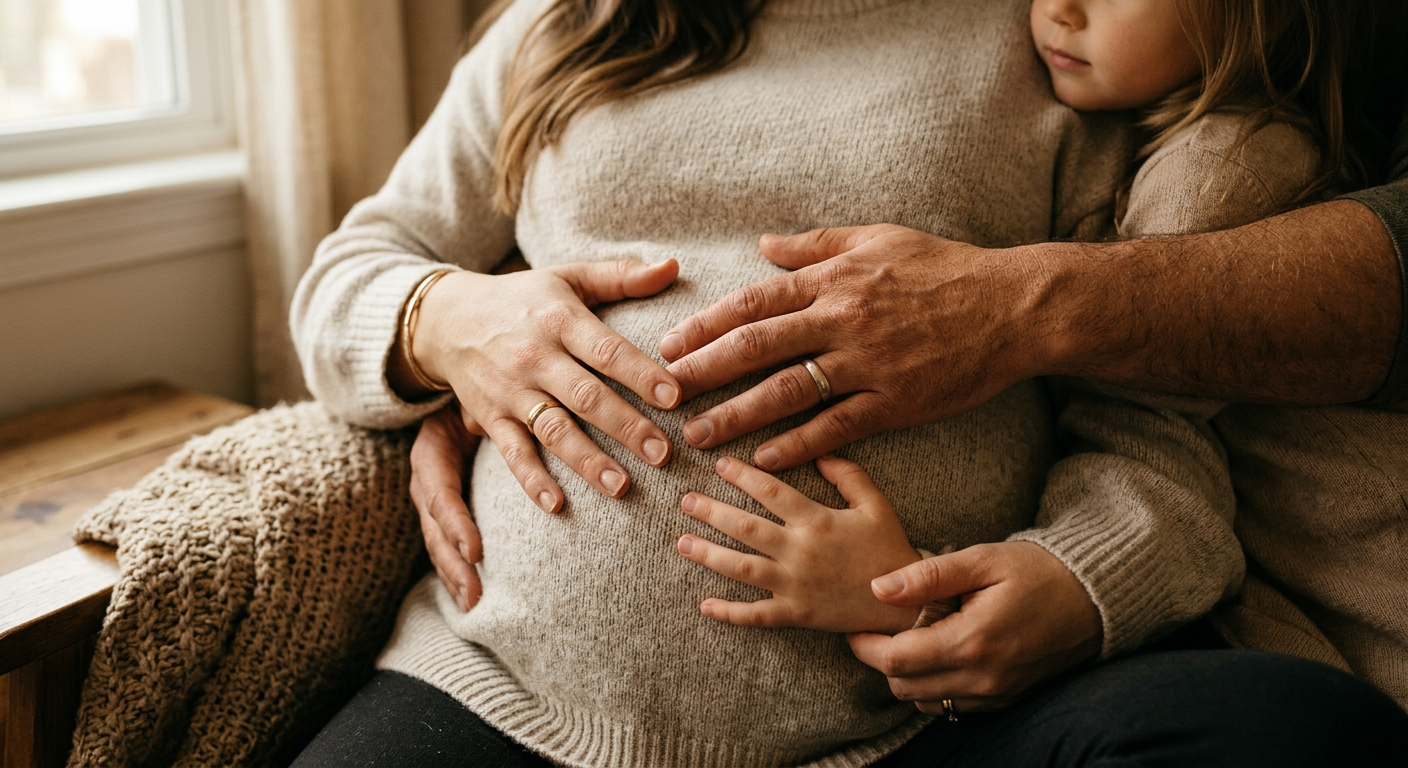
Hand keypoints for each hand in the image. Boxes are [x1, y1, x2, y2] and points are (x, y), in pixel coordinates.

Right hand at [410, 405, 482, 611]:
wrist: (453, 398)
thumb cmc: (471, 398)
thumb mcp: (471, 401)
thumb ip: (475, 414)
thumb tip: (478, 424)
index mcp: (430, 454)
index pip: (440, 495)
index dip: (456, 525)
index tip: (477, 553)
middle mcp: (426, 482)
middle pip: (435, 530)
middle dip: (453, 565)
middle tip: (475, 594)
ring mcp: (430, 501)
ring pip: (437, 544)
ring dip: (453, 576)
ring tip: (472, 605)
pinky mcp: (442, 513)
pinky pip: (444, 545)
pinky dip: (455, 572)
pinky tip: (469, 599)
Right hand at [413, 260, 683, 511]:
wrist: (446, 318)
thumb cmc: (523, 298)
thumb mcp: (568, 276)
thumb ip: (621, 276)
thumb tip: (674, 266)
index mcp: (560, 318)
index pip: (605, 349)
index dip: (640, 373)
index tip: (674, 397)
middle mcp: (535, 356)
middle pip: (585, 396)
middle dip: (625, 426)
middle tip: (663, 453)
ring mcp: (511, 391)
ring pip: (553, 429)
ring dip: (587, 460)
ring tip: (622, 486)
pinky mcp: (490, 418)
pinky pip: (512, 453)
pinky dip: (531, 480)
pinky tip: (557, 504)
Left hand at [659, 225, 1050, 471]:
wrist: (1012, 306)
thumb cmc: (944, 268)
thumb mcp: (878, 238)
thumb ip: (816, 244)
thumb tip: (764, 245)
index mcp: (834, 280)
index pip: (753, 303)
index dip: (706, 326)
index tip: (668, 346)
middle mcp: (843, 320)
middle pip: (756, 347)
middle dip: (703, 372)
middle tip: (663, 395)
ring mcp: (868, 365)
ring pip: (787, 392)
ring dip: (736, 416)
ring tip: (698, 437)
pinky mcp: (896, 403)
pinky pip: (835, 428)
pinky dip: (797, 445)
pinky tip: (763, 459)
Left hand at [676, 455, 921, 633]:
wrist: (905, 604)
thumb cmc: (889, 549)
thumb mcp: (876, 504)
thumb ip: (848, 474)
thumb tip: (818, 451)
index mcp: (817, 520)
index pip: (771, 490)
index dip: (742, 475)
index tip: (718, 464)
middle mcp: (800, 551)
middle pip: (745, 527)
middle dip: (711, 511)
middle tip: (686, 500)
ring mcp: (795, 585)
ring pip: (741, 568)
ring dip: (708, 554)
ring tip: (682, 542)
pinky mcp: (796, 615)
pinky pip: (756, 614)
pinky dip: (729, 612)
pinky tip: (704, 605)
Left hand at [847, 542, 1101, 713]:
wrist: (1094, 598)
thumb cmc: (1037, 571)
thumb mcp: (982, 560)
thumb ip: (929, 576)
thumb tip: (878, 588)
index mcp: (972, 641)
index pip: (895, 660)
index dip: (864, 645)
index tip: (855, 624)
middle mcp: (982, 677)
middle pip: (903, 687)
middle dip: (881, 660)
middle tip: (878, 627)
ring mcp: (995, 694)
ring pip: (924, 702)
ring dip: (907, 676)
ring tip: (909, 637)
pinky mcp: (1004, 699)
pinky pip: (952, 706)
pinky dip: (934, 686)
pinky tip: (938, 652)